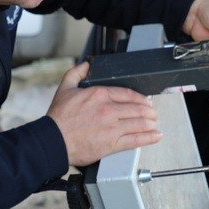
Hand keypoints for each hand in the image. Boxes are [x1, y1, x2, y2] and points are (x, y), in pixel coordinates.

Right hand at [46, 62, 160, 165]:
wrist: (53, 141)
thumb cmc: (58, 118)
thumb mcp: (65, 88)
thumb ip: (76, 73)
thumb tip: (86, 65)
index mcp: (99, 95)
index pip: (128, 93)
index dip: (140, 97)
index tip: (145, 100)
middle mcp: (108, 110)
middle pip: (137, 108)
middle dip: (149, 111)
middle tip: (153, 113)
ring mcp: (111, 127)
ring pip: (139, 123)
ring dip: (151, 123)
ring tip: (154, 124)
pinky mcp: (111, 144)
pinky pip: (135, 140)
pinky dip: (149, 138)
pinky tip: (155, 136)